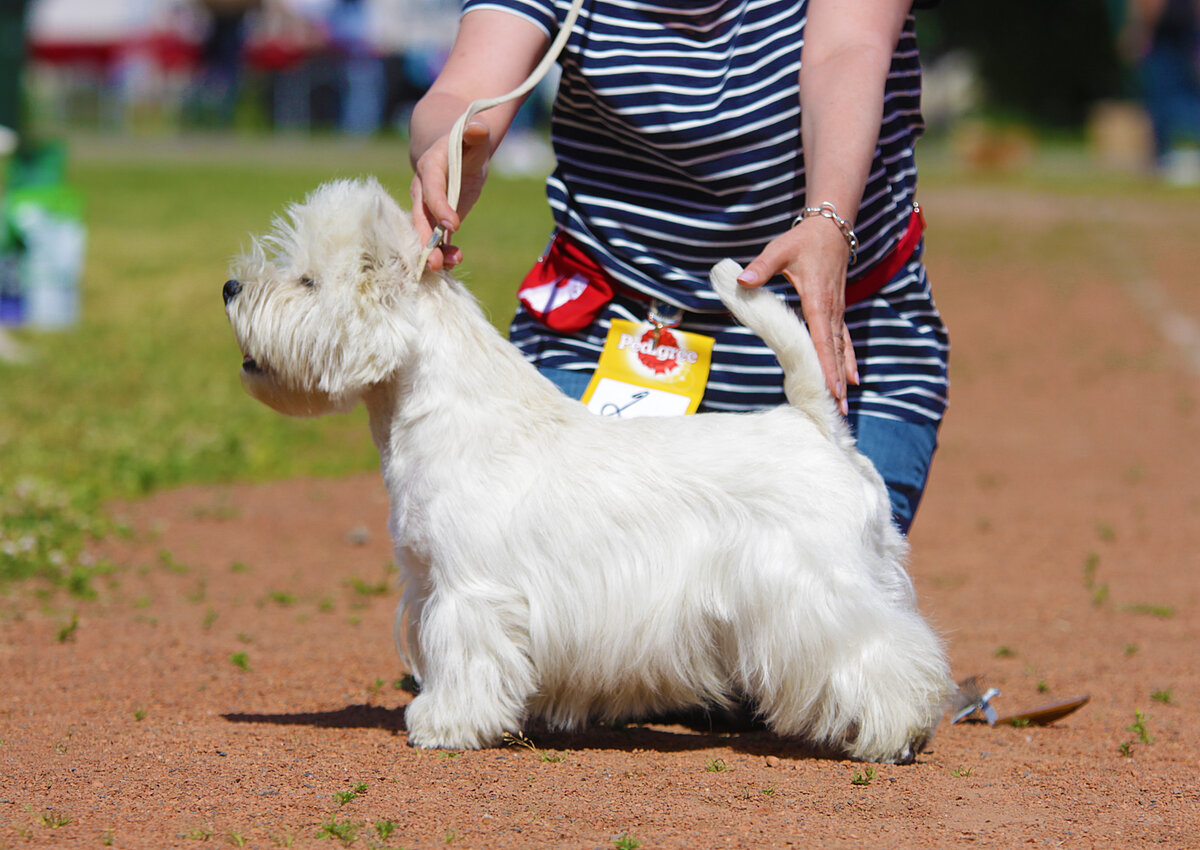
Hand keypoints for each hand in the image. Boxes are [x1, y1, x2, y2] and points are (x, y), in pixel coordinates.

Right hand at [409, 120, 492, 269]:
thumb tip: (479, 128)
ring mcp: (426, 206)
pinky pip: (435, 237)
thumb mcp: (474, 135)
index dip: (439, 206)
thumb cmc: (466, 142)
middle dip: (426, 240)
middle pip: (420, 216)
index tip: (453, 224)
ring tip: (447, 267)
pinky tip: (452, 264)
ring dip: (433, 251)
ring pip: (425, 231)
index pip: (432, 189)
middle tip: (435, 261)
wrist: (453, 150)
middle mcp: (422, 189)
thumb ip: (475, 133)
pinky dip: (442, 251)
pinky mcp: (435, 218)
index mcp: (430, 167)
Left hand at [736, 219, 859, 415]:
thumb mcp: (779, 250)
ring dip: (843, 376)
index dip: (826, 364)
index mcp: (818, 302)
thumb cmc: (803, 241)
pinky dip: (847, 361)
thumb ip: (761, 268)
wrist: (831, 228)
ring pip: (841, 350)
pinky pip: (844, 341)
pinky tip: (852, 377)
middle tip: (838, 408)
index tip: (830, 387)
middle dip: (837, 381)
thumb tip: (743, 281)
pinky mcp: (837, 311)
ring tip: (845, 402)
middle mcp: (831, 312)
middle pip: (835, 352)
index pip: (822, 339)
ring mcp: (837, 313)